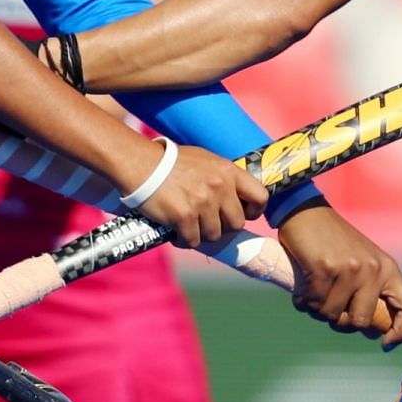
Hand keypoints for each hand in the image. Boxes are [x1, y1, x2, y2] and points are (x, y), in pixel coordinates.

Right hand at [126, 142, 267, 248]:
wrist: (140, 164)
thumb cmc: (169, 162)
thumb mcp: (204, 161)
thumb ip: (222, 178)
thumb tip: (235, 200)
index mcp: (227, 171)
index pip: (261, 197)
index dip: (253, 211)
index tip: (241, 213)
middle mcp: (219, 186)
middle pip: (236, 223)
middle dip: (222, 227)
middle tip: (206, 222)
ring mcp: (202, 202)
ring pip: (214, 235)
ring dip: (201, 234)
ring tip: (187, 225)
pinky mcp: (184, 217)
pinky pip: (192, 241)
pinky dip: (183, 240)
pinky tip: (174, 231)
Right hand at [277, 198, 401, 345]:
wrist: (305, 211)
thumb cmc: (332, 239)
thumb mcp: (363, 259)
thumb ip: (371, 287)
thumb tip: (370, 327)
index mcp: (387, 268)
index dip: (401, 332)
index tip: (385, 342)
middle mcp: (372, 270)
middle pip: (361, 321)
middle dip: (343, 321)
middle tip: (331, 309)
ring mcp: (349, 270)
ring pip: (334, 314)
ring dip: (319, 310)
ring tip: (313, 295)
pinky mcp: (324, 269)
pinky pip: (314, 303)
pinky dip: (304, 302)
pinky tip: (302, 290)